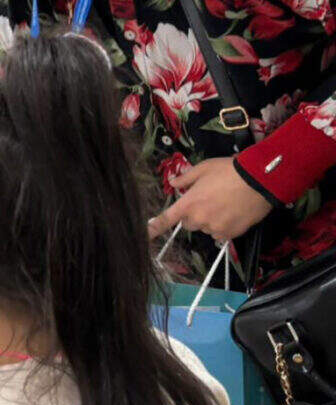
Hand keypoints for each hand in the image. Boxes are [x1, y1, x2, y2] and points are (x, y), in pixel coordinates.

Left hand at [148, 158, 272, 242]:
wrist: (259, 180)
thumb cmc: (229, 171)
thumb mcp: (203, 168)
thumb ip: (186, 178)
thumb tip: (173, 183)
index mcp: (188, 204)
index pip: (166, 220)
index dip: (154, 229)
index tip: (144, 236)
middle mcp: (198, 219)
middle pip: (188, 223)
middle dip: (194, 215)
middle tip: (208, 201)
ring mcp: (215, 229)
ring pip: (206, 228)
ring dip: (210, 221)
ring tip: (225, 205)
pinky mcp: (230, 234)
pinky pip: (221, 234)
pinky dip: (224, 227)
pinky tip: (233, 213)